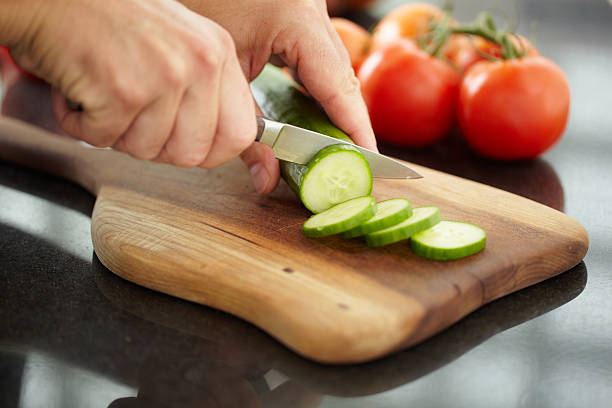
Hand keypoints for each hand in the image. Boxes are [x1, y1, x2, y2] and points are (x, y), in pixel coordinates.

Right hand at [6, 0, 256, 169]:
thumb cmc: (111, 21)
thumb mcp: (181, 46)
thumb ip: (209, 92)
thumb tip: (233, 143)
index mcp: (219, 53)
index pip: (240, 134)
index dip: (213, 152)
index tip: (190, 146)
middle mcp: (199, 63)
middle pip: (193, 154)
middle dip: (157, 147)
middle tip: (134, 118)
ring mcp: (163, 77)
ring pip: (148, 151)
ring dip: (116, 133)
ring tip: (105, 94)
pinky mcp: (122, 90)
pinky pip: (105, 140)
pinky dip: (82, 124)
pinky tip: (81, 91)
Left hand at [181, 0, 376, 191]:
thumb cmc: (189, 10)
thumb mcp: (222, 78)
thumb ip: (248, 132)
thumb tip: (267, 180)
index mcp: (297, 17)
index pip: (338, 84)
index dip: (355, 128)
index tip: (367, 161)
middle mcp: (311, 7)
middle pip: (342, 75)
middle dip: (347, 122)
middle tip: (352, 161)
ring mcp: (306, 5)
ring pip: (333, 65)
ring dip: (335, 106)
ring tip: (337, 144)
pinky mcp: (296, 9)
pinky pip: (317, 55)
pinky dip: (318, 87)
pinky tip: (314, 114)